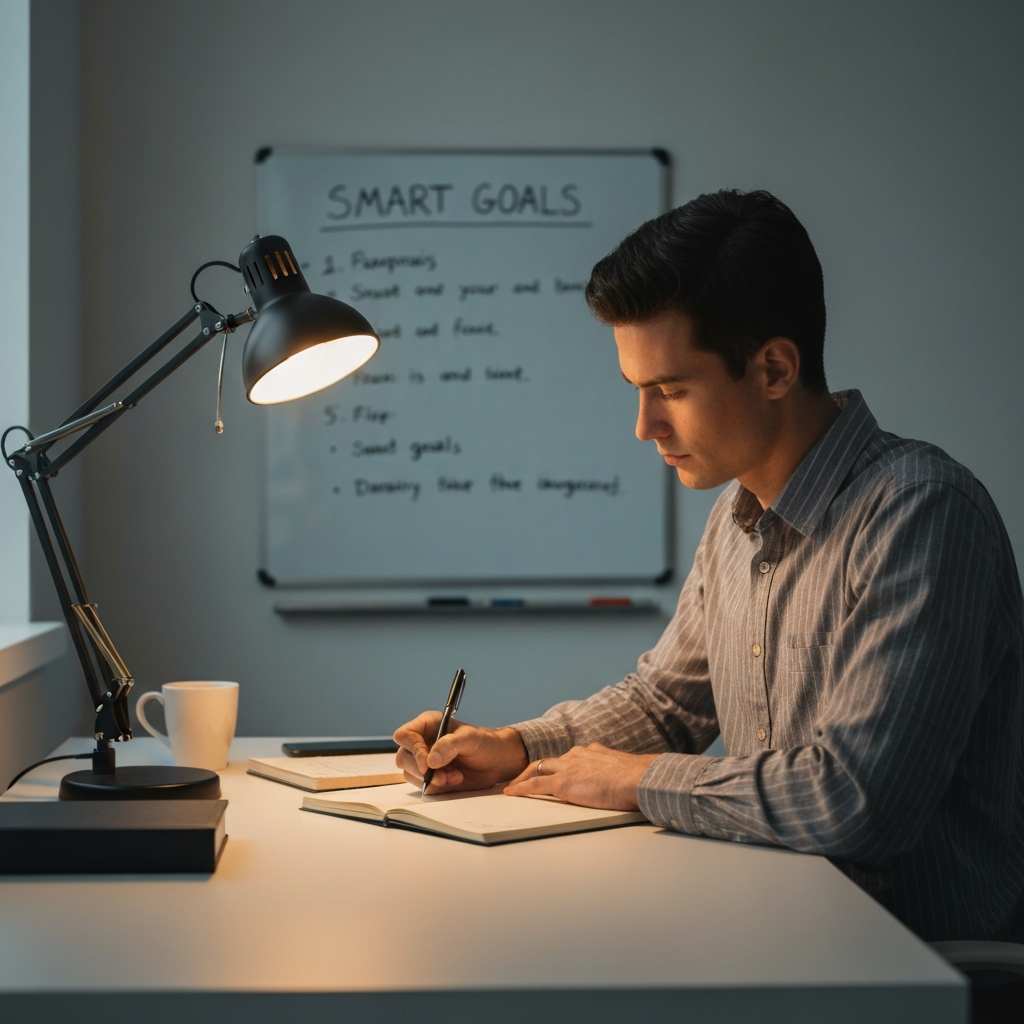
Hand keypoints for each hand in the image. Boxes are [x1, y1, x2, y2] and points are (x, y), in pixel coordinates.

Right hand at [393, 712, 528, 793]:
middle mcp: (422, 742)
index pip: (404, 735)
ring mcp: (425, 761)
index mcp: (428, 725)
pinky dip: (436, 787)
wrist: (496, 762)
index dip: (413, 750)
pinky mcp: (430, 777)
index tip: (427, 764)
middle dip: (422, 771)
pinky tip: (454, 780)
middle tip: (444, 775)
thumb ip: (449, 745)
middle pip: (403, 757)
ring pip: (410, 774)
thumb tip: (430, 761)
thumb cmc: (485, 743)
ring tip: (455, 776)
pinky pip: (422, 786)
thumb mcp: (470, 738)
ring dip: (431, 780)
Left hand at [503, 743, 659, 810]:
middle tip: (521, 777)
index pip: (568, 758)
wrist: (638, 778)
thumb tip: (620, 782)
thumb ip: (614, 773)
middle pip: (548, 760)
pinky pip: (535, 785)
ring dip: (522, 778)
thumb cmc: (638, 779)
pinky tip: (510, 793)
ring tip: (512, 786)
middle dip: (533, 769)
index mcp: (592, 752)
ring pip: (537, 769)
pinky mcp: (562, 783)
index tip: (552, 771)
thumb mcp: (623, 771)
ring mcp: (568, 767)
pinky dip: (520, 788)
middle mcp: (577, 755)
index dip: (558, 765)